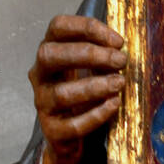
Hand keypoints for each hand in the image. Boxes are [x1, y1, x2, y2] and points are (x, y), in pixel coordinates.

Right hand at [28, 15, 126, 163]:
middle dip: (88, 55)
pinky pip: (72, 125)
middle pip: (50, 55)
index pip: (58, 27)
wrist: (71, 135)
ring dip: (94, 86)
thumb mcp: (92, 68)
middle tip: (120, 61)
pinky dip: (96, 115)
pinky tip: (114, 105)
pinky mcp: (51, 130)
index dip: (87, 28)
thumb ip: (104, 55)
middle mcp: (40, 75)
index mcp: (50, 51)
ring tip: (119, 83)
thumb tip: (122, 49)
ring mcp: (42, 103)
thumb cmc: (84, 93)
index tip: (118, 41)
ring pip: (61, 93)